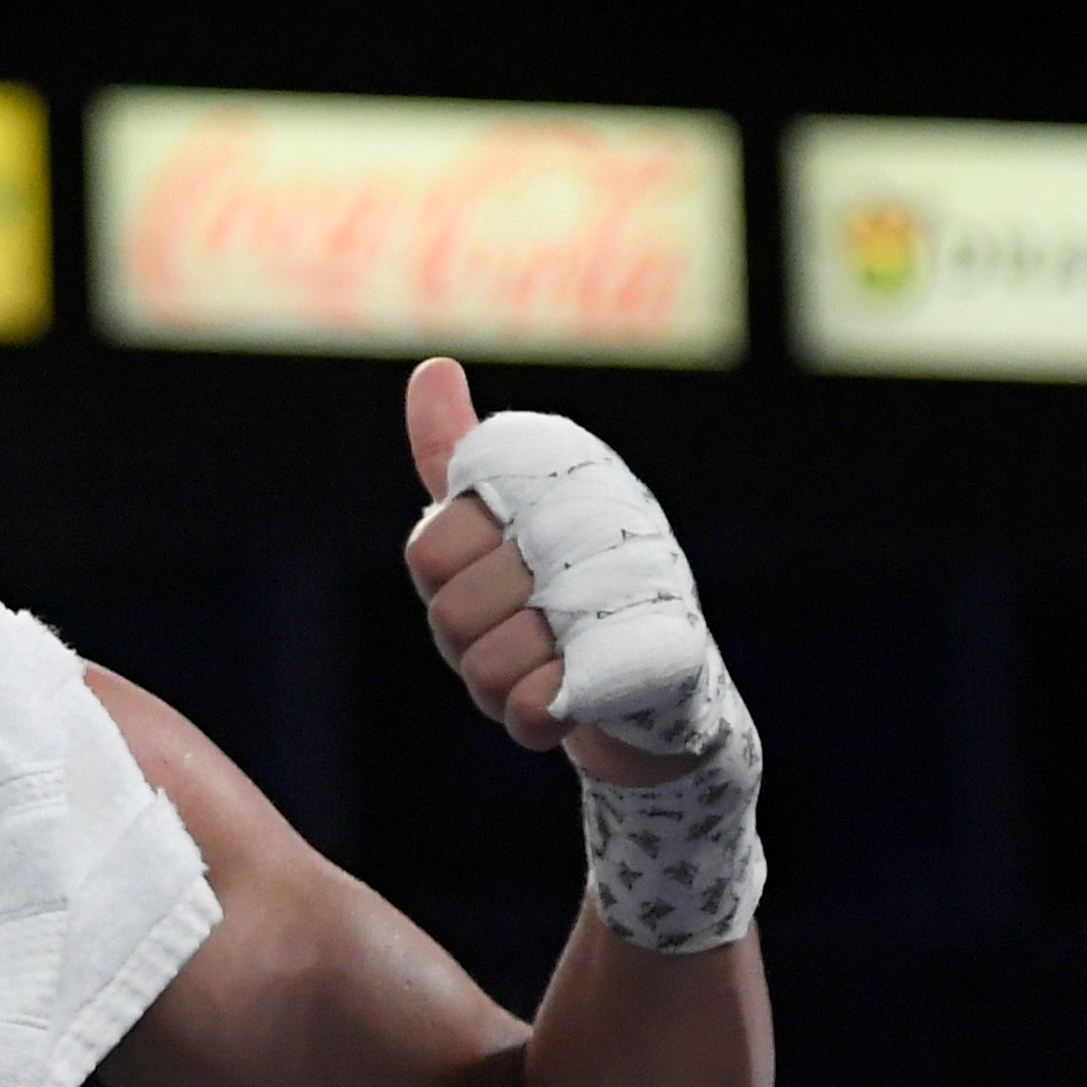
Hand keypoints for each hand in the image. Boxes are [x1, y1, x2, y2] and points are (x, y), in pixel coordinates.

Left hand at [400, 358, 690, 787]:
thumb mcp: (497, 528)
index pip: (428, 549)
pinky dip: (532, 719)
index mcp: (551, 496)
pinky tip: (562, 706)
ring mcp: (627, 600)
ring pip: (486, 669)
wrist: (658, 698)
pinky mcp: (646, 670)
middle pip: (451, 614)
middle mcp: (592, 534)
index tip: (489, 580)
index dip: (445, 582)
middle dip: (470, 643)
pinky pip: (532, 710)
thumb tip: (434, 367)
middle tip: (519, 635)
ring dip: (501, 687)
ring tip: (543, 668)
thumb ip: (461, 456)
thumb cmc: (565, 601)